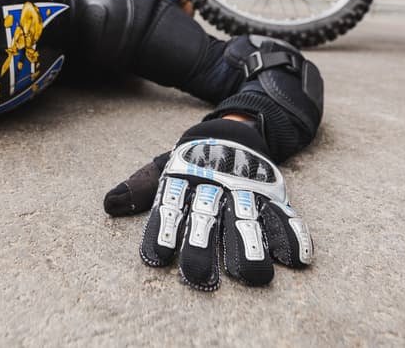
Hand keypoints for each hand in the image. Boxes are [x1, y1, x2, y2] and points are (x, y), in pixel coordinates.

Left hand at [139, 137, 312, 290]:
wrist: (235, 127)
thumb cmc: (193, 159)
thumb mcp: (166, 167)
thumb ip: (142, 188)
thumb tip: (109, 204)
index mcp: (184, 179)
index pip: (171, 206)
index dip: (163, 230)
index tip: (156, 258)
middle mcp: (215, 184)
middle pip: (207, 216)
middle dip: (202, 246)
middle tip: (197, 277)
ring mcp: (246, 188)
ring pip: (246, 218)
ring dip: (250, 247)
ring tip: (254, 275)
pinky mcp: (272, 192)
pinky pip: (284, 214)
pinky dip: (292, 235)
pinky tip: (295, 259)